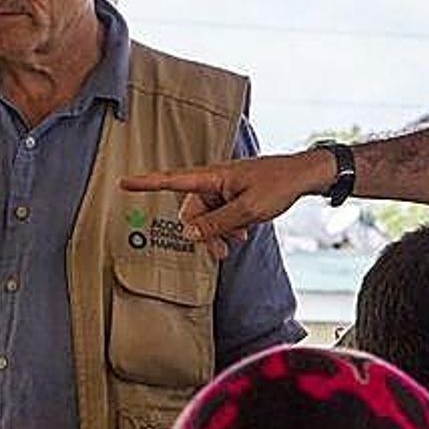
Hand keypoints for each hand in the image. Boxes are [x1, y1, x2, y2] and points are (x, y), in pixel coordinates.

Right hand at [119, 150, 334, 257]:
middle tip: (220, 252)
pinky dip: (228, 225)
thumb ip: (217, 223)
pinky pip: (222, 213)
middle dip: (203, 232)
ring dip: (218, 231)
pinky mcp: (235, 193)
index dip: (147, 183)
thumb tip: (189, 233)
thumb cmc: (279, 185)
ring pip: (208, 215)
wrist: (304, 175)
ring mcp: (225, 187)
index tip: (124, 183)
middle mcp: (215, 180)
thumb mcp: (248, 210)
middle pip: (193, 210)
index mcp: (213, 177)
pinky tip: (242, 234)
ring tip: (236, 243)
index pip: (173, 180)